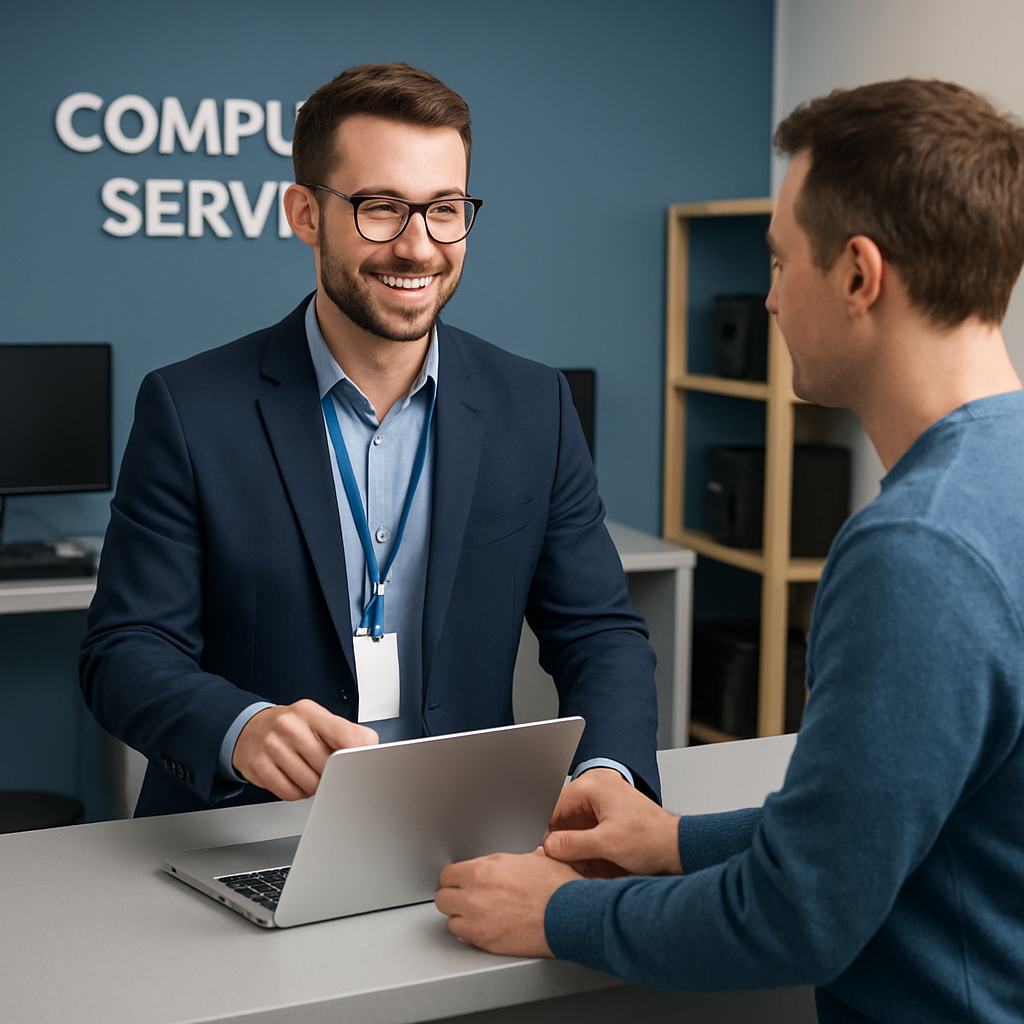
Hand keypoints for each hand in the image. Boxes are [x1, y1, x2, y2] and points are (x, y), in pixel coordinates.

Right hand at [232, 699, 377, 799]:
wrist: (249, 729)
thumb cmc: (291, 727)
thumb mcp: (317, 720)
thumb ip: (344, 734)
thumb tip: (370, 753)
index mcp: (310, 712)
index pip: (349, 737)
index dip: (359, 757)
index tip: (361, 766)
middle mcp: (290, 726)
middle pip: (329, 766)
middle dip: (332, 774)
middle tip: (326, 768)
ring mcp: (272, 746)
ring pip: (310, 784)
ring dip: (314, 786)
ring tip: (308, 772)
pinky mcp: (259, 767)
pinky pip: (290, 794)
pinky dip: (297, 793)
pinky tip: (294, 779)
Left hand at [435, 848, 581, 956]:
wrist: (572, 914)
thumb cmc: (558, 887)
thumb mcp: (532, 858)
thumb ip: (508, 861)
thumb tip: (506, 861)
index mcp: (485, 869)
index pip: (448, 874)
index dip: (454, 879)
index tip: (459, 882)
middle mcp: (476, 893)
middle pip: (443, 897)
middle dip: (452, 897)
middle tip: (464, 898)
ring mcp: (479, 919)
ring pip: (450, 919)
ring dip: (460, 916)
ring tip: (475, 914)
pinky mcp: (486, 941)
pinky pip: (463, 937)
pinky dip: (470, 933)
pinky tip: (483, 927)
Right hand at [544, 769, 682, 876]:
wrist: (677, 848)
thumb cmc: (653, 839)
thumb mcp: (608, 844)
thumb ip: (574, 845)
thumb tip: (548, 846)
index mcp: (594, 786)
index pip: (555, 805)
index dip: (547, 830)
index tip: (545, 851)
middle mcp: (597, 789)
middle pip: (564, 817)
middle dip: (565, 842)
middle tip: (568, 864)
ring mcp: (603, 801)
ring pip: (574, 826)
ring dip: (576, 847)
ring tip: (587, 865)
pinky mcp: (608, 814)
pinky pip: (586, 830)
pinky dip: (587, 848)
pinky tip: (595, 862)